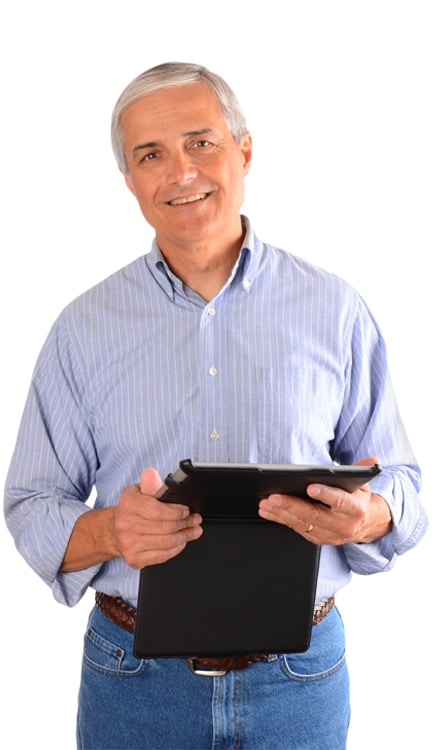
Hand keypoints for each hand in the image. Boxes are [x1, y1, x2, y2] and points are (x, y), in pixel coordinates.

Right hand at [112, 467, 202, 567]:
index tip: (187, 510)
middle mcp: (126, 525)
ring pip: (167, 542)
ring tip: (194, 530)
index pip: (157, 510)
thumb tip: (151, 474)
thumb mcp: (138, 491)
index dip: (176, 511)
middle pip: (165, 527)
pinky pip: (163, 556)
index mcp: (127, 505)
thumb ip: (149, 484)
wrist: (114, 530)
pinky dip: (177, 548)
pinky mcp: (135, 559)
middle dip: (186, 523)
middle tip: (195, 519)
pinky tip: (182, 541)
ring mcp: (129, 544)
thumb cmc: (131, 509)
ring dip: (185, 536)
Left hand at [258, 457, 391, 544]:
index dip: (326, 494)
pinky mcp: (318, 539)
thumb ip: (362, 470)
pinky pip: (296, 528)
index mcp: (356, 509)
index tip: (310, 487)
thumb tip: (372, 459)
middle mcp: (343, 525)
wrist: (367, 524)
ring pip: (302, 524)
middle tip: (273, 497)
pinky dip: (281, 519)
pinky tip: (268, 511)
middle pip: (314, 515)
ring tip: (265, 503)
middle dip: (291, 505)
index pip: (340, 501)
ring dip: (281, 513)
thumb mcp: (364, 483)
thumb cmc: (359, 499)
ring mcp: (329, 535)